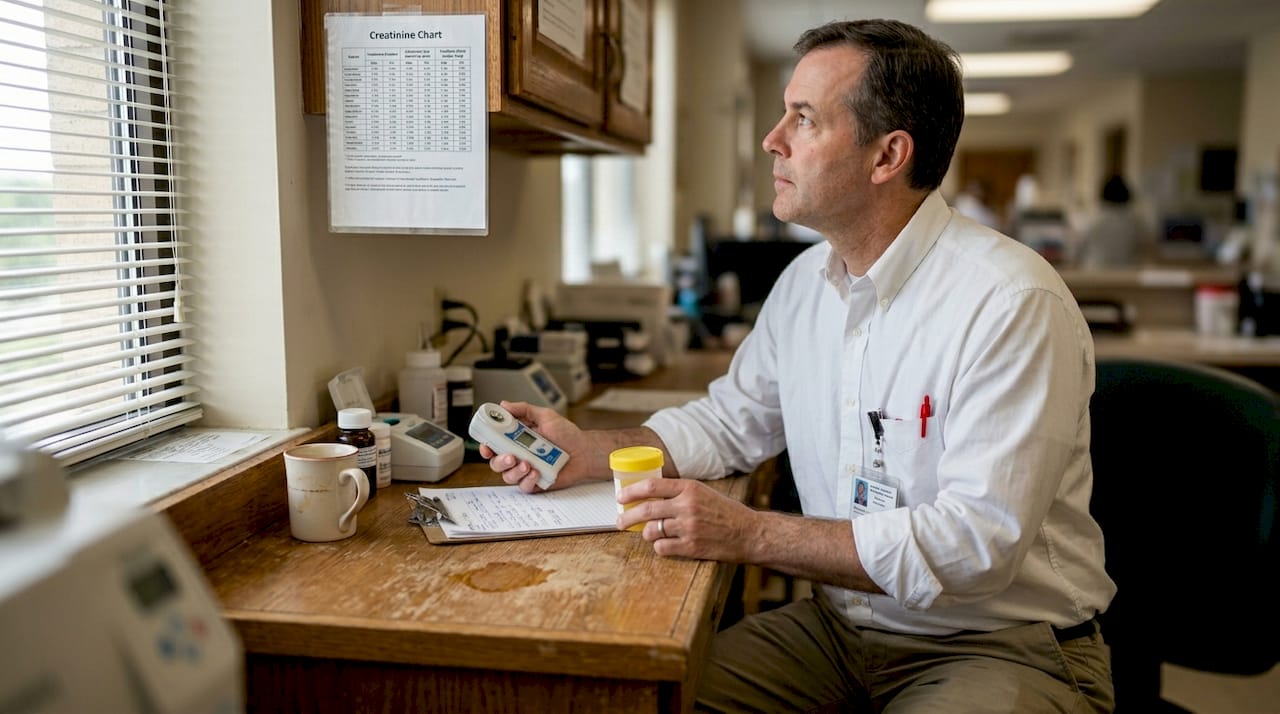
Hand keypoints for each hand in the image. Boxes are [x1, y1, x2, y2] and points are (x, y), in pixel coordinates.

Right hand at [477, 401, 601, 491]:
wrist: (584, 450)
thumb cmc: (566, 434)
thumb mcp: (545, 416)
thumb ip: (524, 410)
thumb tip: (504, 404)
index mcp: (516, 439)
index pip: (494, 444)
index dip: (486, 446)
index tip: (487, 446)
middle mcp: (518, 455)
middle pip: (496, 463)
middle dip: (499, 461)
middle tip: (511, 456)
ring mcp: (526, 470)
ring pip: (508, 476)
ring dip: (514, 471)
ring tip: (528, 465)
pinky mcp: (535, 483)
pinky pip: (524, 487)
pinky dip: (528, 481)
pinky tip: (536, 473)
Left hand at [616, 477, 757, 560]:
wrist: (749, 533)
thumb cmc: (726, 512)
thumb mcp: (704, 493)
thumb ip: (680, 493)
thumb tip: (649, 496)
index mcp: (690, 488)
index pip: (652, 486)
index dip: (632, 491)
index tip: (620, 497)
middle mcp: (687, 506)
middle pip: (646, 510)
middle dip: (627, 517)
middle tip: (620, 522)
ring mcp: (689, 527)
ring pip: (652, 531)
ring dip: (646, 534)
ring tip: (651, 534)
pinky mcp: (692, 547)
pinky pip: (662, 548)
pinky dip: (660, 547)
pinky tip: (665, 545)